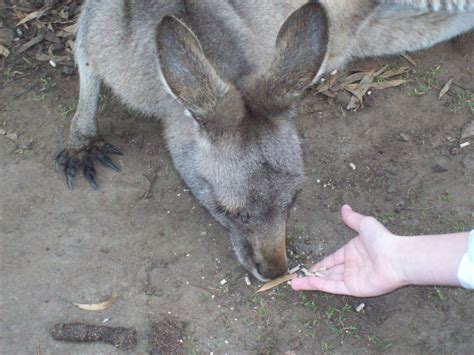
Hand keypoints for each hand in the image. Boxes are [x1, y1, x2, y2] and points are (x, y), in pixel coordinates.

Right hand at [291, 205, 405, 296]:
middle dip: (311, 275)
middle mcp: (350, 266)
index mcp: (351, 252)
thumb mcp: (364, 224)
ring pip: (326, 281)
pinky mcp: (353, 288)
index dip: (320, 264)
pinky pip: (333, 286)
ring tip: (294, 284)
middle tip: (296, 278)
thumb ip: (352, 218)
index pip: (331, 259)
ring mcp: (351, 278)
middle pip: (327, 272)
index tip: (309, 268)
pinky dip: (319, 285)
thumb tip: (344, 207)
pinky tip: (307, 283)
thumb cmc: (382, 240)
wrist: (396, 257)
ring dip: (310, 283)